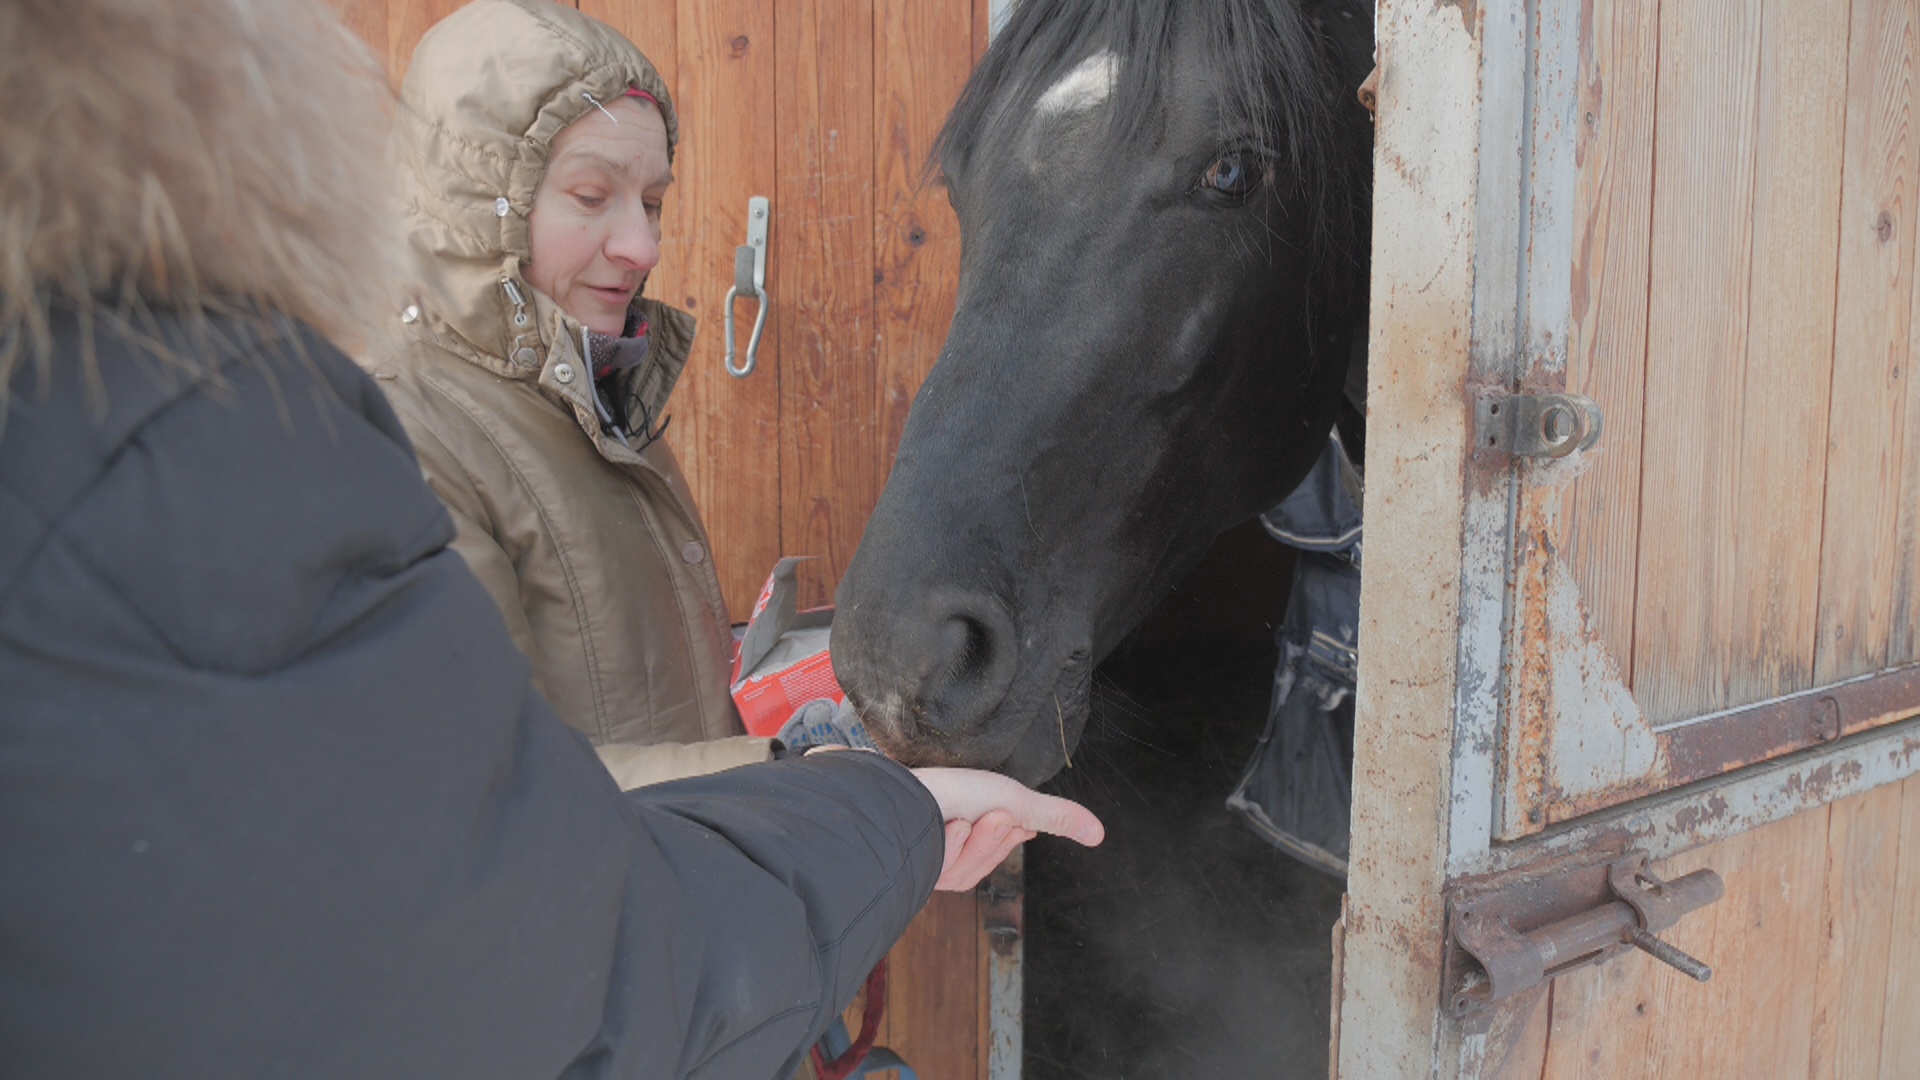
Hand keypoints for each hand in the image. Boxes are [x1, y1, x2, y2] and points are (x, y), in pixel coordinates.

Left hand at [909, 766, 1103, 890]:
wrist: (903, 796)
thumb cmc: (956, 789)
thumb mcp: (1018, 801)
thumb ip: (1058, 817)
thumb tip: (1101, 834)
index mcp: (978, 825)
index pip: (1004, 842)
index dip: (1008, 834)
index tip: (1007, 813)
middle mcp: (956, 844)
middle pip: (990, 861)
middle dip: (994, 840)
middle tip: (992, 814)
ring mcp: (935, 860)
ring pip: (970, 871)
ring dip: (974, 844)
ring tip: (963, 820)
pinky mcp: (917, 870)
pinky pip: (946, 871)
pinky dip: (948, 847)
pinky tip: (941, 829)